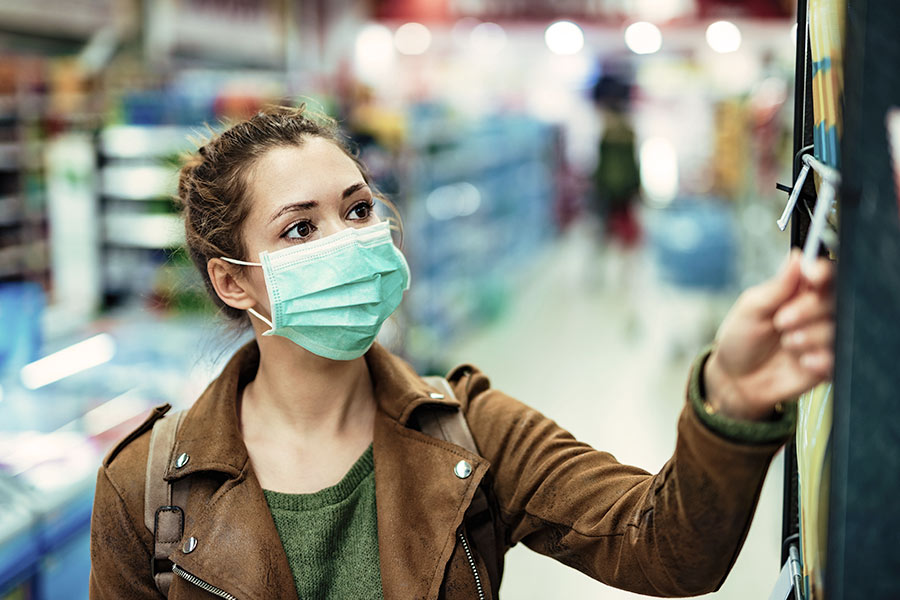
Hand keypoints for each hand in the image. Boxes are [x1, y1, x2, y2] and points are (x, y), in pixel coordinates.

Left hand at [704, 250, 834, 420]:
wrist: (736, 381)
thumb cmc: (740, 339)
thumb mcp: (751, 309)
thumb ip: (777, 287)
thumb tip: (797, 257)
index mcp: (798, 292)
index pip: (824, 274)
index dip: (822, 272)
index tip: (813, 276)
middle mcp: (816, 312)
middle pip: (836, 298)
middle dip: (810, 308)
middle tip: (782, 321)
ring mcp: (824, 338)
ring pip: (839, 328)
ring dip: (812, 336)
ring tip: (787, 343)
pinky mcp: (829, 363)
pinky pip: (840, 357)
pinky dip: (821, 359)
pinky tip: (802, 362)